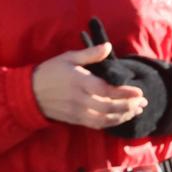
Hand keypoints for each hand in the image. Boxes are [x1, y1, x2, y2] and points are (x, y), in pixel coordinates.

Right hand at [32, 41, 147, 128]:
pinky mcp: (75, 120)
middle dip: (129, 106)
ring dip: (123, 116)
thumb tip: (108, 46)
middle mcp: (80, 100)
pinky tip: (121, 118)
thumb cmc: (50, 71)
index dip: (125, 93)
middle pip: (109, 107)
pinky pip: (96, 125)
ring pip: (105, 119)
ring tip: (136, 111)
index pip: (107, 90)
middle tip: (143, 102)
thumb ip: (90, 54)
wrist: (28, 93)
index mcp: (80, 82)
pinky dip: (111, 123)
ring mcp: (77, 112)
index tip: (139, 92)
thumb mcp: (69, 58)